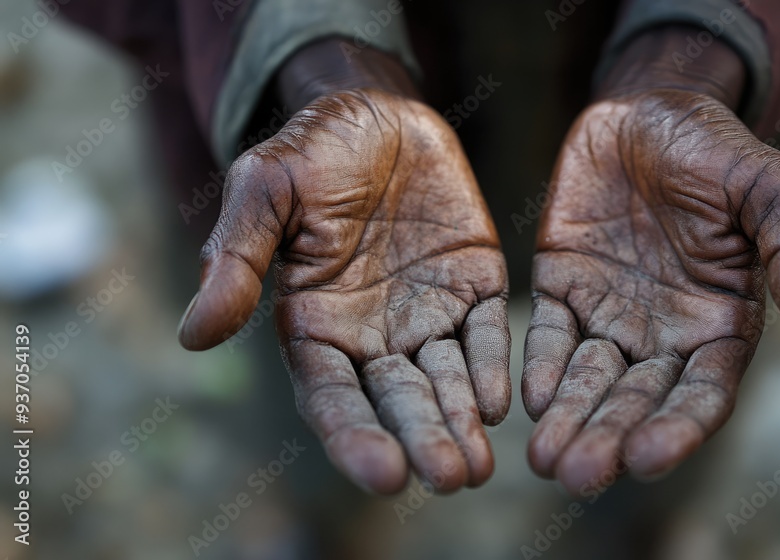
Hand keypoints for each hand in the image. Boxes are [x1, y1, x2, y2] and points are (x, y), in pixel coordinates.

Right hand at [178, 83, 510, 494]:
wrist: (376, 112)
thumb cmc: (309, 151)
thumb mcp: (263, 191)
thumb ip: (237, 260)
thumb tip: (193, 334)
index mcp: (315, 326)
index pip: (334, 396)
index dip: (355, 436)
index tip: (384, 474)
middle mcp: (373, 335)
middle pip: (398, 401)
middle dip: (423, 439)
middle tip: (448, 475)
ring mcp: (427, 315)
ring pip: (447, 380)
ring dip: (462, 421)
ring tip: (478, 465)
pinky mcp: (473, 286)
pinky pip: (487, 334)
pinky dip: (495, 367)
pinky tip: (502, 402)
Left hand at [523, 28, 779, 492]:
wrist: (650, 108)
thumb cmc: (720, 150)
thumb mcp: (770, 188)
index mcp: (720, 322)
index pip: (702, 392)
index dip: (677, 428)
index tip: (646, 459)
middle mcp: (663, 332)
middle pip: (638, 399)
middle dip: (610, 437)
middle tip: (580, 475)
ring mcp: (610, 312)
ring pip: (589, 378)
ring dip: (570, 419)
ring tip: (547, 459)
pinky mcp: (563, 285)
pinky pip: (550, 333)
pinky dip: (541, 365)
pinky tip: (528, 398)